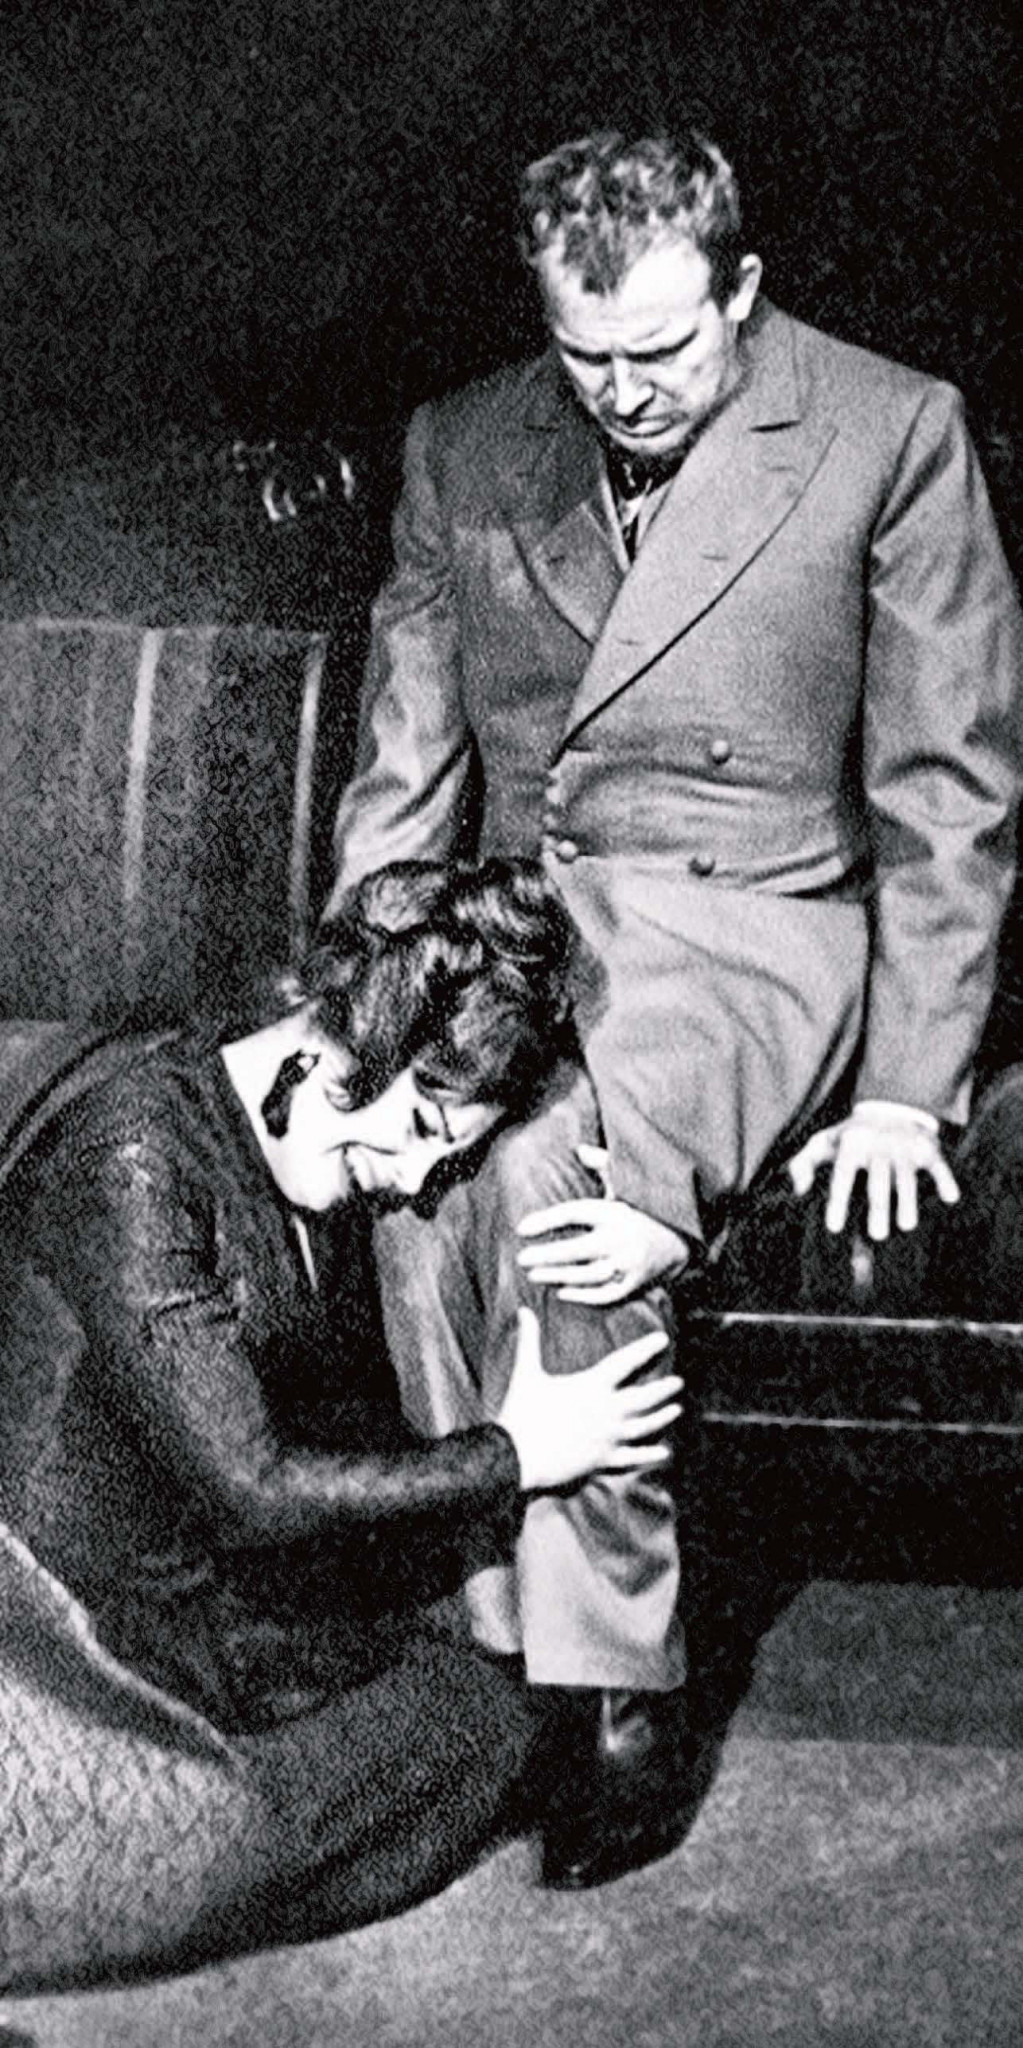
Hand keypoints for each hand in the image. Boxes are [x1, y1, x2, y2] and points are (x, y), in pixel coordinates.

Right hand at [497, 1307, 682, 1491]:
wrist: (516, 1457)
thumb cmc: (521, 1413)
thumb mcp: (525, 1372)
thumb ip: (529, 1340)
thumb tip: (524, 1310)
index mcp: (592, 1386)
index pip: (626, 1362)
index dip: (645, 1348)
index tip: (662, 1339)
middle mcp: (607, 1411)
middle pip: (644, 1397)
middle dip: (663, 1388)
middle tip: (678, 1382)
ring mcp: (608, 1438)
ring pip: (644, 1426)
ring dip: (662, 1417)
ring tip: (676, 1410)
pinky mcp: (603, 1460)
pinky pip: (632, 1457)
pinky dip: (649, 1454)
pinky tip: (663, 1452)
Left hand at [516, 1145, 689, 1303]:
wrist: (682, 1238)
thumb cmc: (645, 1208)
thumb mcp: (628, 1182)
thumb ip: (604, 1164)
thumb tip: (580, 1149)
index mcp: (614, 1211)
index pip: (573, 1213)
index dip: (545, 1220)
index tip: (521, 1229)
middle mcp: (620, 1238)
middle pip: (577, 1249)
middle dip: (546, 1255)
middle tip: (521, 1259)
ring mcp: (628, 1263)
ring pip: (587, 1274)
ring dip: (558, 1275)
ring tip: (533, 1275)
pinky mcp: (634, 1283)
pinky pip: (605, 1294)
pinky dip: (583, 1295)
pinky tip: (562, 1292)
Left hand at [788, 1105, 959, 1238]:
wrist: (890, 1104)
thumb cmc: (850, 1136)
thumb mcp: (822, 1143)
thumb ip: (802, 1165)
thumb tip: (799, 1191)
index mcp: (851, 1144)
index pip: (842, 1175)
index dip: (837, 1201)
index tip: (834, 1228)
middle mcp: (879, 1145)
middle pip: (878, 1181)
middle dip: (878, 1208)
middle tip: (876, 1235)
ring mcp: (904, 1147)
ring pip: (907, 1177)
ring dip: (908, 1201)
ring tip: (906, 1226)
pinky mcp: (927, 1148)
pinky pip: (938, 1165)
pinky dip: (945, 1179)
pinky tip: (950, 1198)